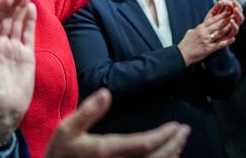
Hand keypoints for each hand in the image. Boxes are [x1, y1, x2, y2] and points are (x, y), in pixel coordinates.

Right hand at [46, 89, 189, 157]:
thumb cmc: (60, 152)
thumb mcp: (67, 128)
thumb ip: (87, 111)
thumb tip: (106, 93)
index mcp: (108, 150)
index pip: (145, 144)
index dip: (165, 136)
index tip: (178, 126)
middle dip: (174, 145)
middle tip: (184, 131)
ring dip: (170, 155)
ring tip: (179, 142)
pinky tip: (164, 157)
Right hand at [178, 1, 235, 65]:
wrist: (181, 54)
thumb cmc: (185, 44)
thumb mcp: (191, 32)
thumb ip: (198, 28)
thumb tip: (202, 26)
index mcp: (200, 28)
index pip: (212, 19)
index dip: (221, 15)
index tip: (227, 11)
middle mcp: (204, 32)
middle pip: (217, 24)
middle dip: (226, 19)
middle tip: (234, 15)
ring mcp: (206, 40)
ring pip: (219, 32)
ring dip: (228, 28)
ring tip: (234, 24)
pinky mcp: (208, 49)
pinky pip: (219, 44)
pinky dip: (227, 42)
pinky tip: (232, 39)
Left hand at [211, 0, 243, 40]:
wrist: (203, 39)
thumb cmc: (207, 26)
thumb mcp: (211, 16)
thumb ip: (216, 8)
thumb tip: (221, 0)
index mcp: (230, 18)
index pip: (237, 10)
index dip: (236, 5)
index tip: (233, 0)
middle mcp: (232, 25)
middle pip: (240, 17)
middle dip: (239, 11)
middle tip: (235, 6)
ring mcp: (231, 31)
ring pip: (239, 23)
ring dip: (238, 17)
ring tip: (234, 11)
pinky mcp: (229, 37)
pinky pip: (234, 31)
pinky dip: (234, 26)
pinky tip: (231, 21)